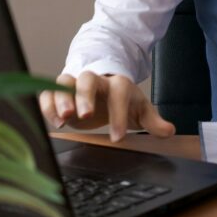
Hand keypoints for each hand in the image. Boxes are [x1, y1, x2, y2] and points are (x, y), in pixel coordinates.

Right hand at [38, 71, 175, 142]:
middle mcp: (95, 80)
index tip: (119, 137)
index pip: (119, 93)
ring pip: (64, 81)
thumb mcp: (140, 110)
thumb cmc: (121, 100)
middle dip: (84, 96)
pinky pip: (48, 92)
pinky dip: (47, 104)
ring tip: (64, 119)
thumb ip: (153, 121)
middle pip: (88, 79)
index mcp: (118, 84)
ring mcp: (75, 83)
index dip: (119, 114)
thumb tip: (169, 131)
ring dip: (62, 98)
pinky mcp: (59, 92)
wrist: (103, 87)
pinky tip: (53, 122)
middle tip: (83, 116)